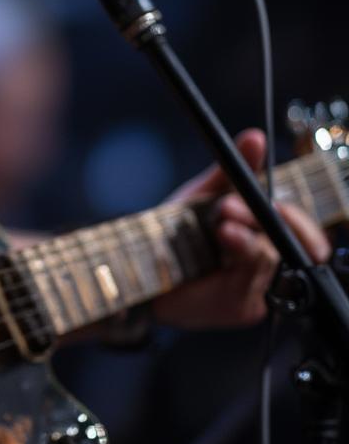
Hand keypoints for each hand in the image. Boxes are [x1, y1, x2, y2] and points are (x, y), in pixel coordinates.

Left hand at [154, 129, 329, 327]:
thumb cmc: (175, 233)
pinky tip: (225, 238)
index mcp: (265, 239)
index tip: (274, 197)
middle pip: (292, 244)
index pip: (302, 230)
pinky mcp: (241, 306)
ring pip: (269, 258)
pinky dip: (240, 253)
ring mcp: (257, 288)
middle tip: (233, 205)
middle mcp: (268, 266)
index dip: (296, 216)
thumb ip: (234, 170)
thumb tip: (255, 137)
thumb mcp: (206, 195)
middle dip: (268, 220)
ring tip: (222, 222)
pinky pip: (251, 279)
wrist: (140, 267)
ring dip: (247, 235)